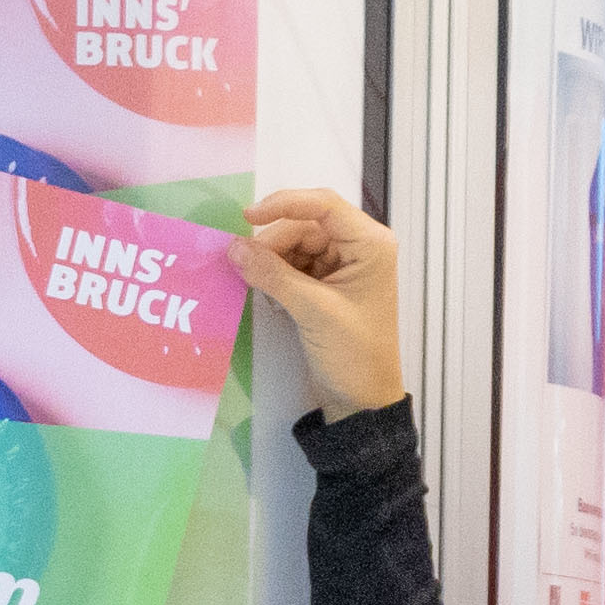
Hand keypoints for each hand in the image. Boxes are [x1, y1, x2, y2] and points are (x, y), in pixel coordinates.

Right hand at [223, 189, 406, 420]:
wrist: (362, 401)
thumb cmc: (352, 354)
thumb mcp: (312, 311)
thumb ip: (272, 274)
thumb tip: (233, 248)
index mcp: (370, 244)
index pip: (324, 205)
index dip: (284, 204)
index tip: (248, 217)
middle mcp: (359, 247)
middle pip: (306, 225)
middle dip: (274, 242)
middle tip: (245, 264)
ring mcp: (343, 266)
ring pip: (296, 245)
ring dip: (272, 260)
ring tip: (256, 283)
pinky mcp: (327, 285)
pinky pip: (295, 265)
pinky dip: (277, 275)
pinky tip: (268, 294)